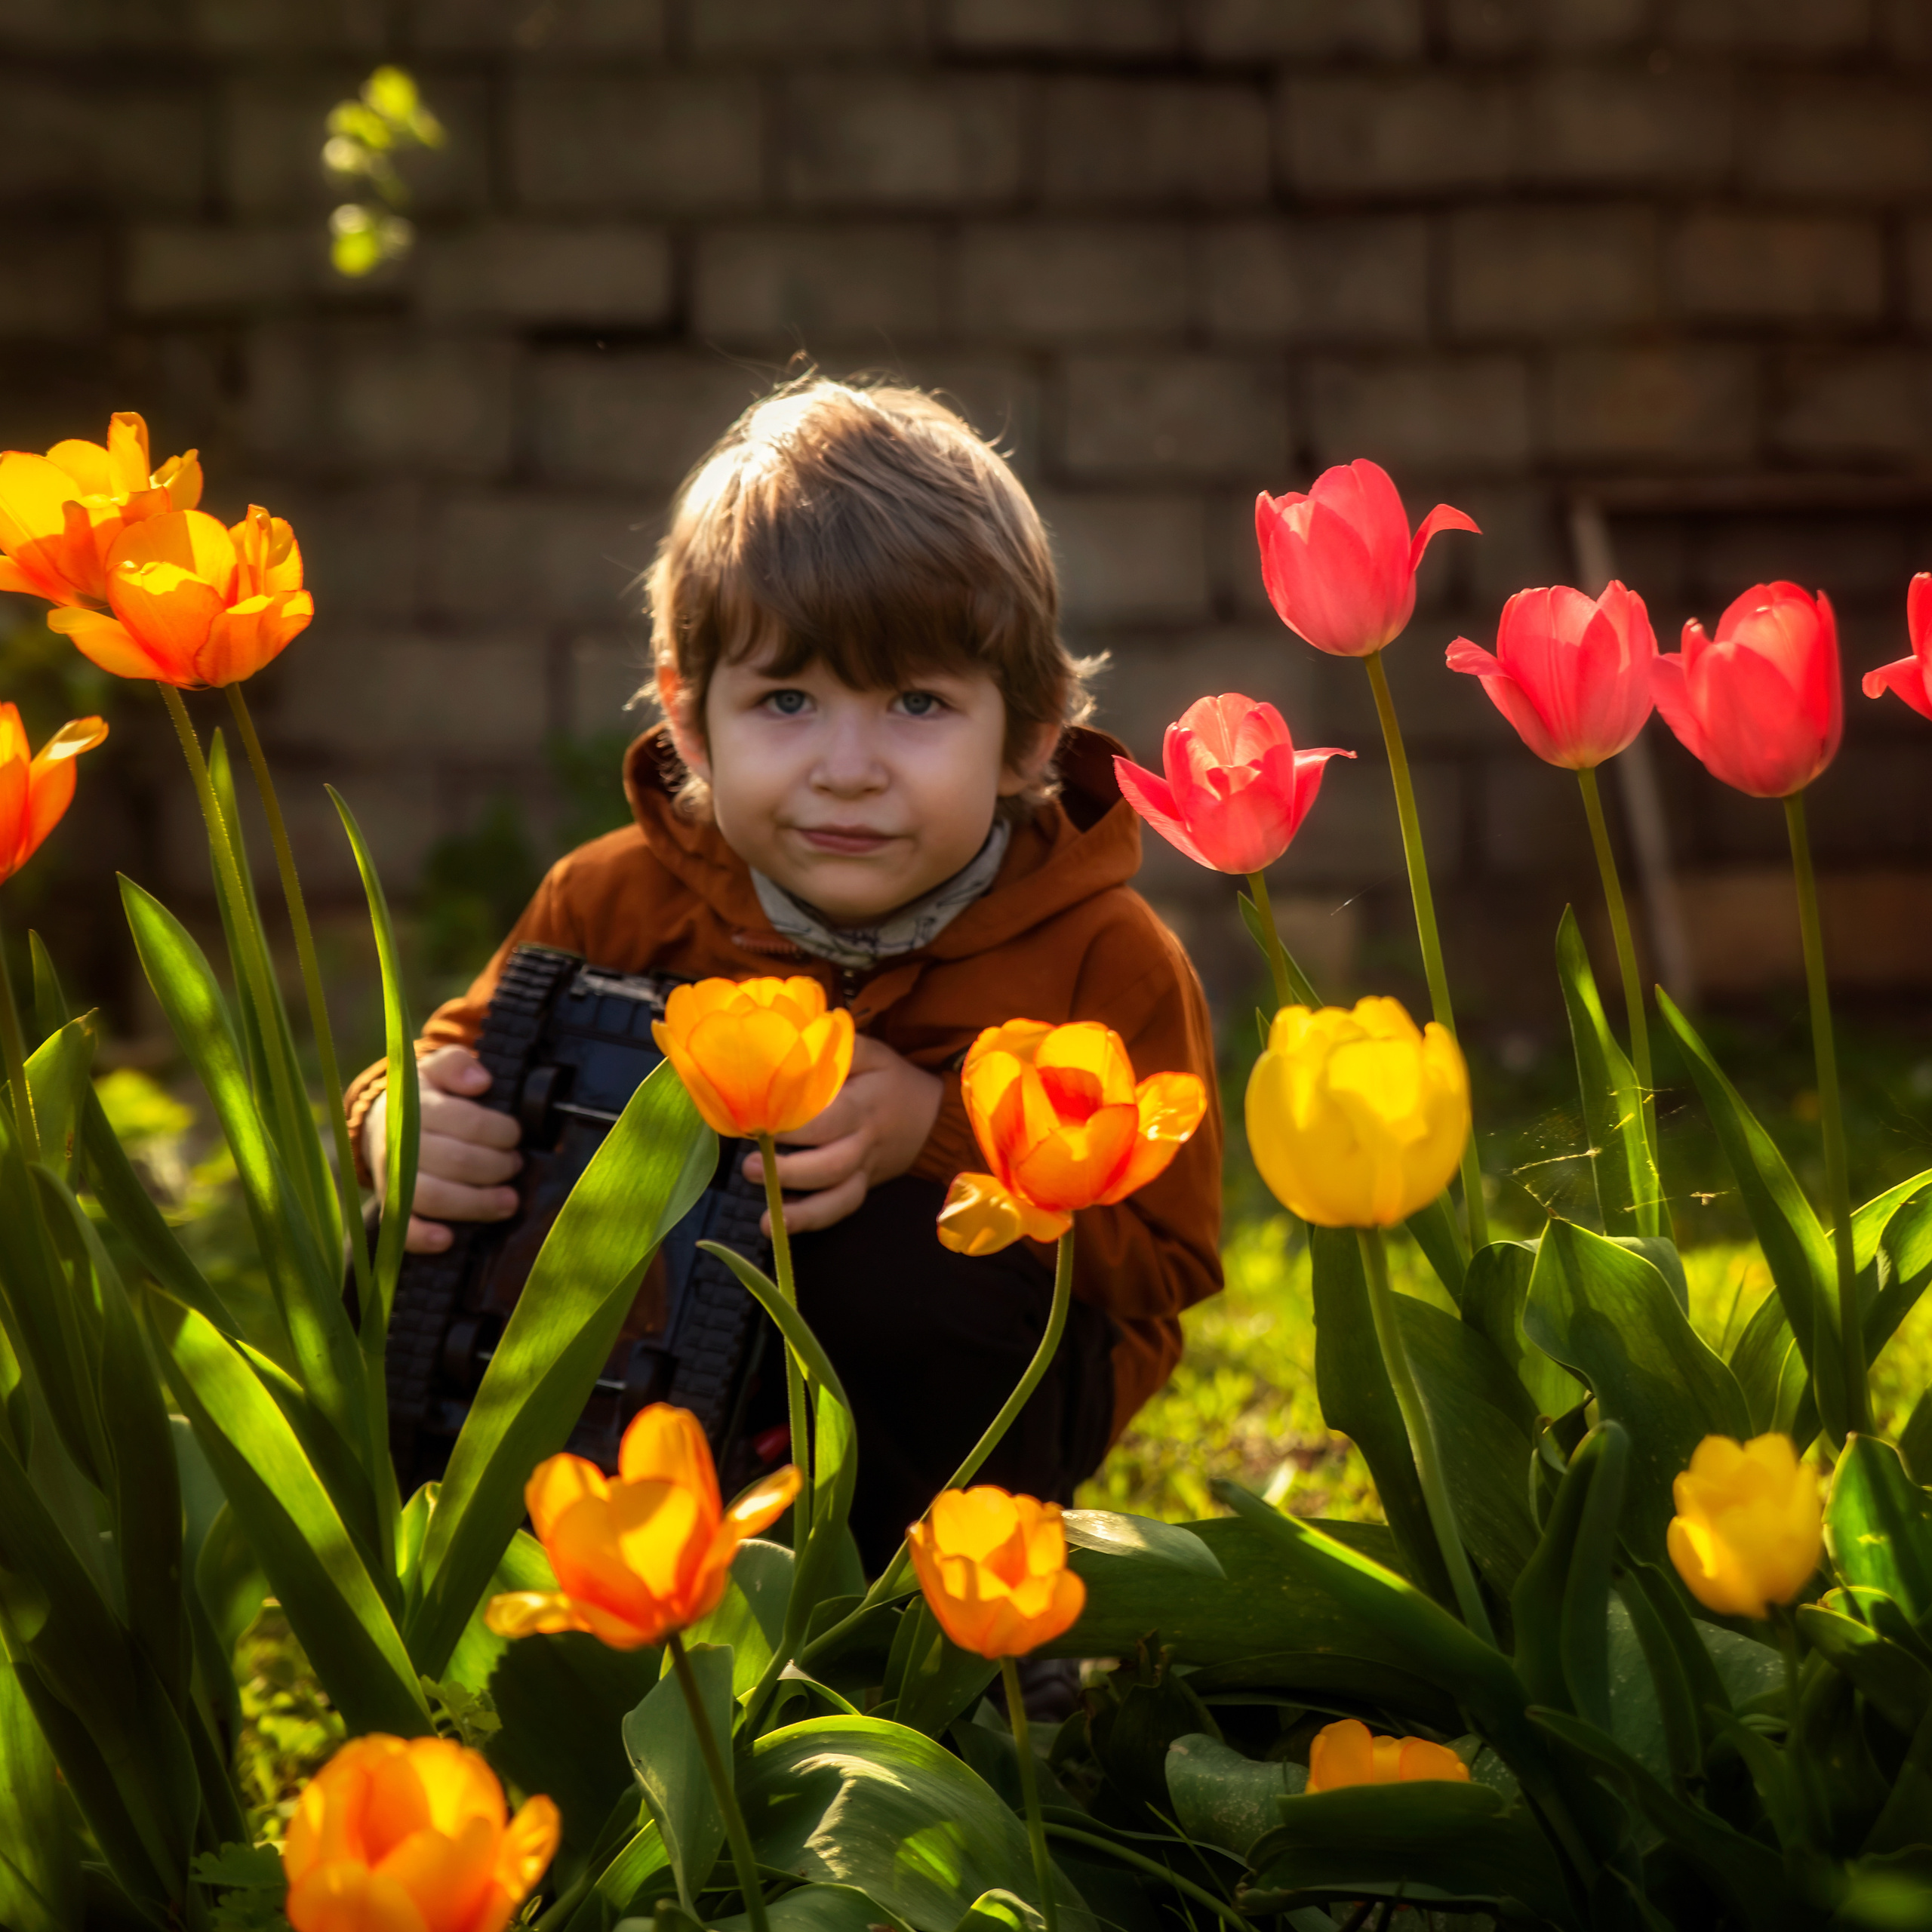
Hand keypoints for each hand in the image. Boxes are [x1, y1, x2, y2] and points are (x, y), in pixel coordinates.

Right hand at [362, 1045, 522, 1254]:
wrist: (382, 1122)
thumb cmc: (427, 1096)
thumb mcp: (440, 1068)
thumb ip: (458, 1065)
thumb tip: (480, 1081)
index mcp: (414, 1105)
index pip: (462, 1119)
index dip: (497, 1130)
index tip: (516, 1134)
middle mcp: (398, 1142)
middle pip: (453, 1160)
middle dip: (495, 1166)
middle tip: (516, 1164)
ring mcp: (391, 1177)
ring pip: (431, 1196)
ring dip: (475, 1203)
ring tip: (509, 1202)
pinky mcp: (390, 1206)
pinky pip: (401, 1228)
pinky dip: (422, 1238)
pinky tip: (449, 1240)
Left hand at [741, 1033, 943, 1235]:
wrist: (933, 1117)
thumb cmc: (892, 1081)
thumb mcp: (872, 1054)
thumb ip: (838, 1049)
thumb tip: (794, 1046)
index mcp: (863, 1106)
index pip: (828, 1119)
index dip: (795, 1126)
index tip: (761, 1123)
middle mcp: (864, 1143)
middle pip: (830, 1165)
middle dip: (790, 1171)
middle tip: (749, 1166)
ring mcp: (864, 1170)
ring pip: (837, 1196)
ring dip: (800, 1209)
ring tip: (764, 1214)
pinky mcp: (863, 1187)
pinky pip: (841, 1209)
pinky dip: (812, 1221)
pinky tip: (778, 1225)